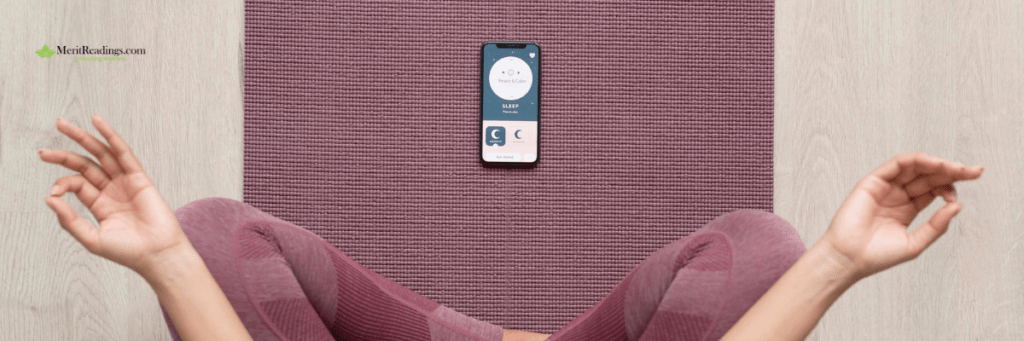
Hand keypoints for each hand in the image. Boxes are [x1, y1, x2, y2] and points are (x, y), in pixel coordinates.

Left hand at [40, 114, 191, 279]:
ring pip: (101, 154)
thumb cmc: (128, 252)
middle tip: (43, 150)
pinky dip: (111, 138)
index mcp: (100, 204)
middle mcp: (112, 190)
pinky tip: (98, 123)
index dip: (63, 183)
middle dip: (64, 154)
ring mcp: (126, 182)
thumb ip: (69, 220)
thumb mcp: (91, 238)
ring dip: (83, 138)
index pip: (77, 184)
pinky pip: (124, 154)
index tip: (55, 193)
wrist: (157, 254)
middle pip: (85, 165)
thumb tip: (49, 198)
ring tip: (63, 125)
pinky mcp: (140, 178)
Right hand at [821, 152, 983, 278]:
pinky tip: (933, 164)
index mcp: (907, 209)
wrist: (850, 258)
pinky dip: (915, 161)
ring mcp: (885, 188)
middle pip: (928, 176)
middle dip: (951, 172)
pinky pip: (896, 165)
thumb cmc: (877, 256)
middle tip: (972, 171)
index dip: (950, 187)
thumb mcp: (916, 243)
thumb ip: (936, 225)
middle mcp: (897, 195)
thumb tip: (957, 206)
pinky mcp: (872, 182)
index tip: (959, 195)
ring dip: (936, 164)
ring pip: (914, 167)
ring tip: (955, 168)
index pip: (933, 190)